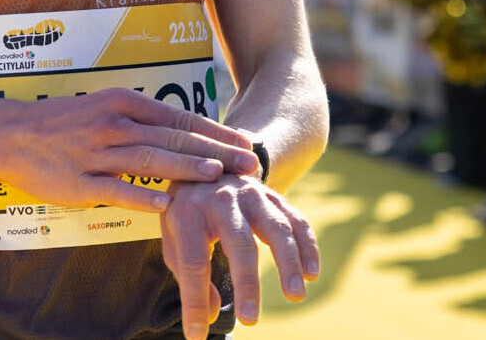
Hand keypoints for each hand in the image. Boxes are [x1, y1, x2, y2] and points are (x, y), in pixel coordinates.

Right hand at [2, 87, 259, 212]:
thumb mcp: (105, 108)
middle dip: (215, 151)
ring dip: (185, 169)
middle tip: (248, 163)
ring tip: (217, 177)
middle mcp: (113, 124)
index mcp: (123, 103)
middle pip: (173, 139)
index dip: (215, 132)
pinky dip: (140, 197)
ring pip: (148, 160)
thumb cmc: (64, 123)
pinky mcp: (78, 182)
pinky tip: (165, 206)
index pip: (179, 119)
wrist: (11, 135)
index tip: (245, 142)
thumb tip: (185, 132)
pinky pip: (114, 190)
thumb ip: (142, 120)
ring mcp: (95, 153)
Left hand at [163, 176, 318, 339]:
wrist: (204, 162)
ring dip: (289, 264)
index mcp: (188, 211)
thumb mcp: (173, 236)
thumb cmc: (186, 210)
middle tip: (250, 321)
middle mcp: (222, 199)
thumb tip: (206, 315)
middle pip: (239, 244)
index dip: (194, 301)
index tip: (196, 335)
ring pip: (277, 229)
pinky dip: (308, 247)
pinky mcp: (274, 196)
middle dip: (246, 284)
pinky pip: (297, 220)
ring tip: (295, 296)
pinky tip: (312, 273)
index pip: (193, 263)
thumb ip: (187, 273)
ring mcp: (252, 194)